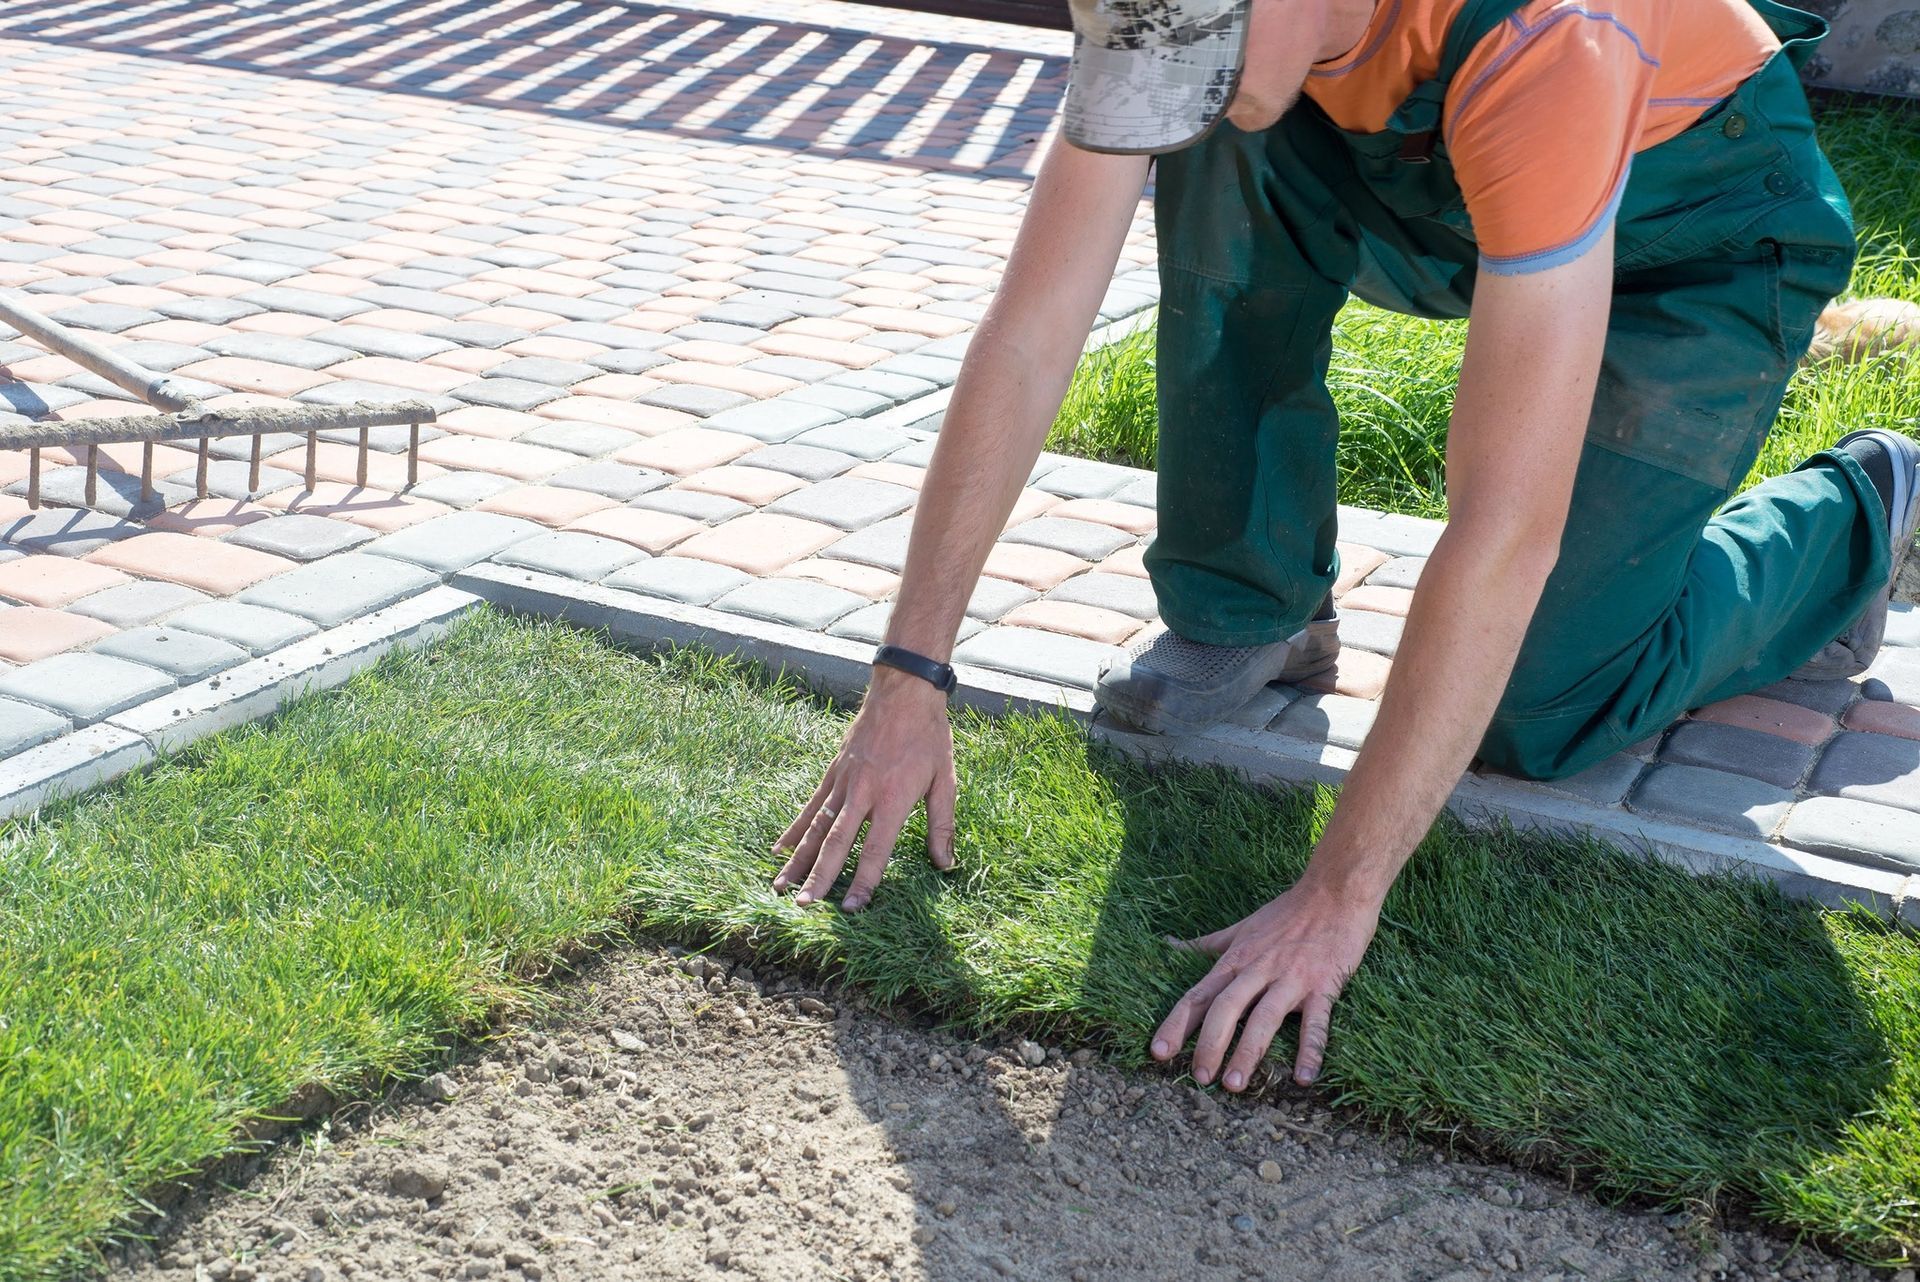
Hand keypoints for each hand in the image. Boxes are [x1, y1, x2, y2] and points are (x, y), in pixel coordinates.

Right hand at [771, 670, 957, 911]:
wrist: (904, 692)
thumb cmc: (929, 738)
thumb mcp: (946, 781)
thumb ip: (942, 826)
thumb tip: (945, 865)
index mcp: (893, 799)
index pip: (875, 850)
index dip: (864, 882)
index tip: (851, 909)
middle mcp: (863, 793)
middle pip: (836, 843)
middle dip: (819, 877)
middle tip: (803, 907)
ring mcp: (843, 782)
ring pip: (815, 827)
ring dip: (797, 860)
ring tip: (779, 887)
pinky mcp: (832, 772)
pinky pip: (809, 806)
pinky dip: (793, 831)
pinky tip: (779, 851)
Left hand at [1149, 879, 1380, 1090]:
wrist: (1335, 892)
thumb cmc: (1286, 913)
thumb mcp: (1240, 927)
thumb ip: (1206, 943)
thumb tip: (1169, 945)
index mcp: (1236, 960)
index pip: (1199, 995)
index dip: (1177, 1024)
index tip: (1158, 1053)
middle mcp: (1258, 970)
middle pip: (1226, 1008)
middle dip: (1209, 1044)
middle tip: (1199, 1078)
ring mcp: (1291, 979)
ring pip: (1264, 1018)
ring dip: (1248, 1052)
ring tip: (1234, 1084)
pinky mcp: (1323, 985)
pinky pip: (1315, 1023)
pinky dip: (1310, 1050)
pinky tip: (1303, 1078)